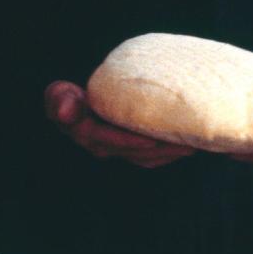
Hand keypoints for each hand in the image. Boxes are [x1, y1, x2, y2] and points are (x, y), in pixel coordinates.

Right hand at [43, 81, 195, 168]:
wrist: (72, 107)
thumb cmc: (66, 98)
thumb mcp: (59, 96)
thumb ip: (61, 100)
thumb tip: (64, 111)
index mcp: (86, 135)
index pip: (110, 140)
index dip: (130, 142)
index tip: (151, 141)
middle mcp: (103, 148)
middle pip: (135, 153)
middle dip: (161, 151)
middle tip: (187, 143)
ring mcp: (117, 151)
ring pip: (146, 157)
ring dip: (170, 154)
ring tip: (193, 144)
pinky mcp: (128, 150)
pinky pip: (150, 157)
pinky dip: (168, 153)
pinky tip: (185, 145)